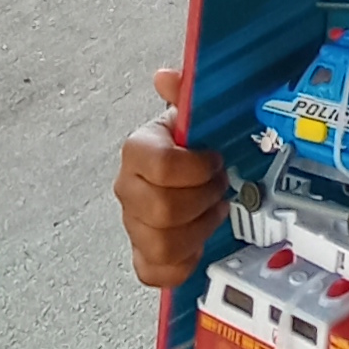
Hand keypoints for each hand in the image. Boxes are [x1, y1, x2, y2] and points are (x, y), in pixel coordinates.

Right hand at [116, 60, 227, 286]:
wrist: (179, 173)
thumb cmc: (188, 142)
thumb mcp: (191, 112)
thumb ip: (184, 90)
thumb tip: (166, 76)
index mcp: (138, 150)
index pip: (161, 165)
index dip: (197, 167)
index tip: (215, 160)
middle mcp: (127, 189)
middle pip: (164, 210)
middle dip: (204, 199)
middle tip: (221, 186)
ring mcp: (132, 225)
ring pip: (163, 245)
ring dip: (199, 230)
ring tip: (214, 211)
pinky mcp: (142, 255)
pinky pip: (155, 272)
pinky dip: (183, 263)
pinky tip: (198, 243)